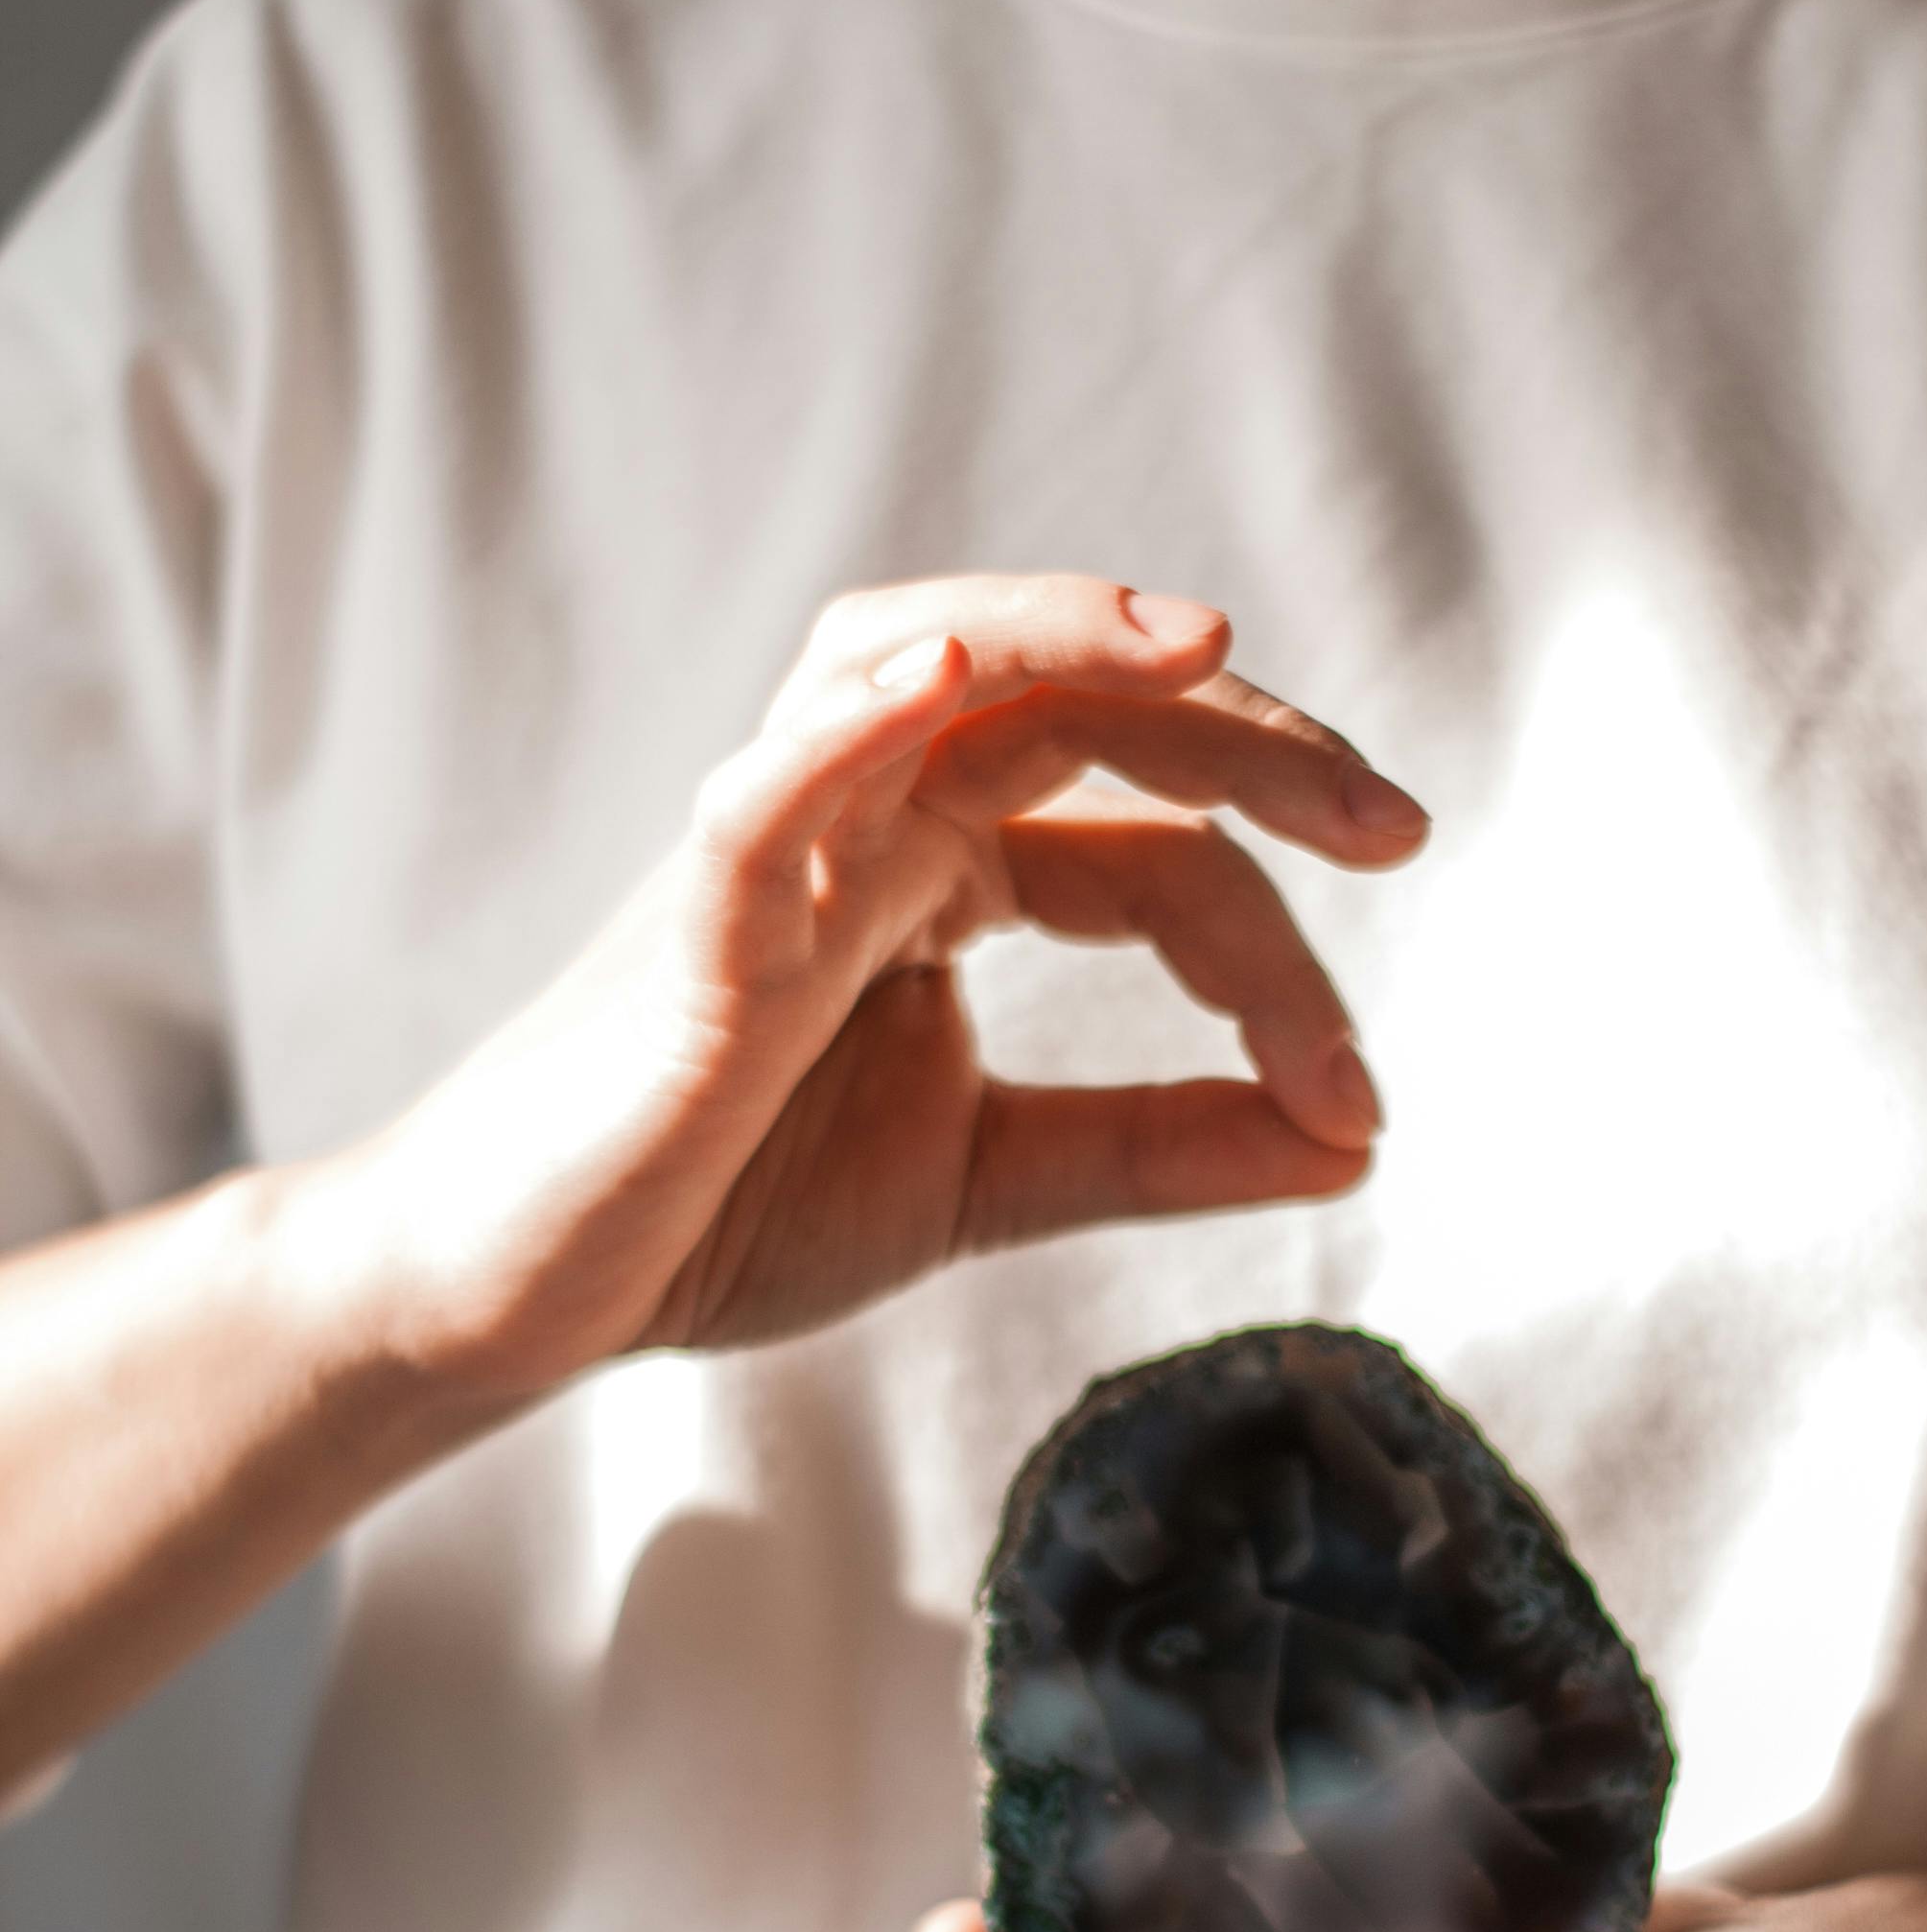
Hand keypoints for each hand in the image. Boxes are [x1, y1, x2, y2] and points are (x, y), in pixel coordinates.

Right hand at [302, 576, 1425, 1402]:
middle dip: (1247, 743)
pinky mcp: (688, 936)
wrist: (533, 1298)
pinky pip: (761, 800)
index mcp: (948, 870)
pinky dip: (843, 730)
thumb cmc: (730, 1208)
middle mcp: (872, 823)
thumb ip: (1164, 1147)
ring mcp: (775, 856)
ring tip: (1196, 642)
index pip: (1157, 857)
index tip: (1357, 1105)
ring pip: (914, 667)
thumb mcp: (997, 1178)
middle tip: (1390, 824)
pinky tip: (939, 677)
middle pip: (1074, 707)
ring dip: (1060, 633)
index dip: (1280, 969)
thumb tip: (1356, 1139)